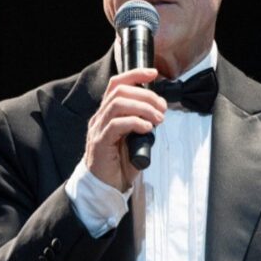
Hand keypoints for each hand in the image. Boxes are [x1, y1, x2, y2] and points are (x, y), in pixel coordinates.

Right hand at [85, 68, 166, 191]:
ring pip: (118, 104)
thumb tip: (158, 113)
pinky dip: (135, 122)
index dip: (135, 74)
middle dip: (146, 95)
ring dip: (143, 108)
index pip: (117, 84)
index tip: (153, 73)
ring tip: (158, 118)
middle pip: (120, 91)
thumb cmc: (119, 165)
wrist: (106, 188)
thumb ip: (141, 123)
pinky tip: (147, 128)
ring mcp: (98, 130)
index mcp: (107, 114)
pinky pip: (116, 125)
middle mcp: (99, 118)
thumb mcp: (134, 139)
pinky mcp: (100, 143)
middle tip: (162, 108)